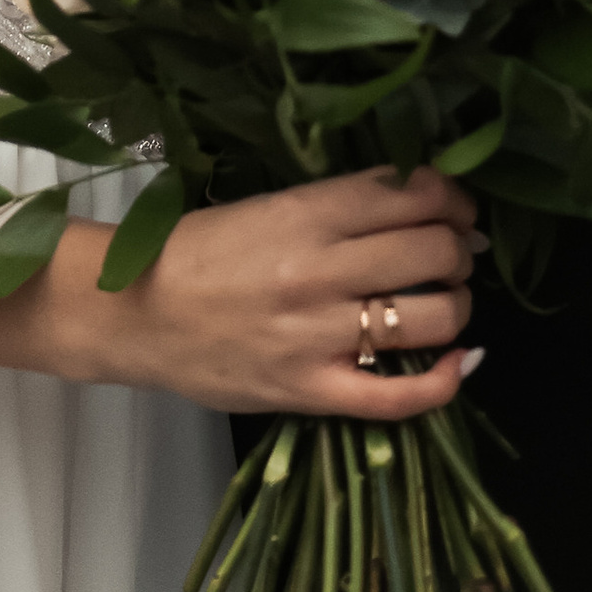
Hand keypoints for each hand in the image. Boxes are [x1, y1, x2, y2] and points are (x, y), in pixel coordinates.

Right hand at [0, 167, 479, 413]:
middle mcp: (321, 269)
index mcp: (307, 212)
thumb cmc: (199, 251)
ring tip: (445, 301)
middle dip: (460, 250)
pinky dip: (443, 382)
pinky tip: (457, 363)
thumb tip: (426, 206)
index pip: (416, 194)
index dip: (453, 198)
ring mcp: (318, 335)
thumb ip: (340, 205)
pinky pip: (400, 397)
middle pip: (436, 251)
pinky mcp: (310, 390)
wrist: (130, 311)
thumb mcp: (268, 206)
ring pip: (434, 317)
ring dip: (457, 306)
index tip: (454, 207)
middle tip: (452, 254)